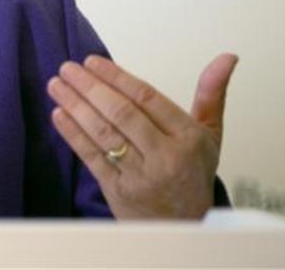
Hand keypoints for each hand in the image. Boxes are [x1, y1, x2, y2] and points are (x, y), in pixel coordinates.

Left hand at [47, 52, 237, 218]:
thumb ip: (211, 93)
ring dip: (76, 106)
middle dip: (90, 87)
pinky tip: (59, 114)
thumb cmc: (192, 174)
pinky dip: (73, 134)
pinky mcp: (118, 191)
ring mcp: (140, 176)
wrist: (184, 226)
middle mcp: (165, 157)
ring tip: (56, 85)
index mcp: (188, 138)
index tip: (92, 61)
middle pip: (122, 114)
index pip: (148, 99)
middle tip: (68, 68)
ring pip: (104, 134)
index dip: (117, 77)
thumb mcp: (209, 134)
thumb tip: (227, 58)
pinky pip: (92, 157)